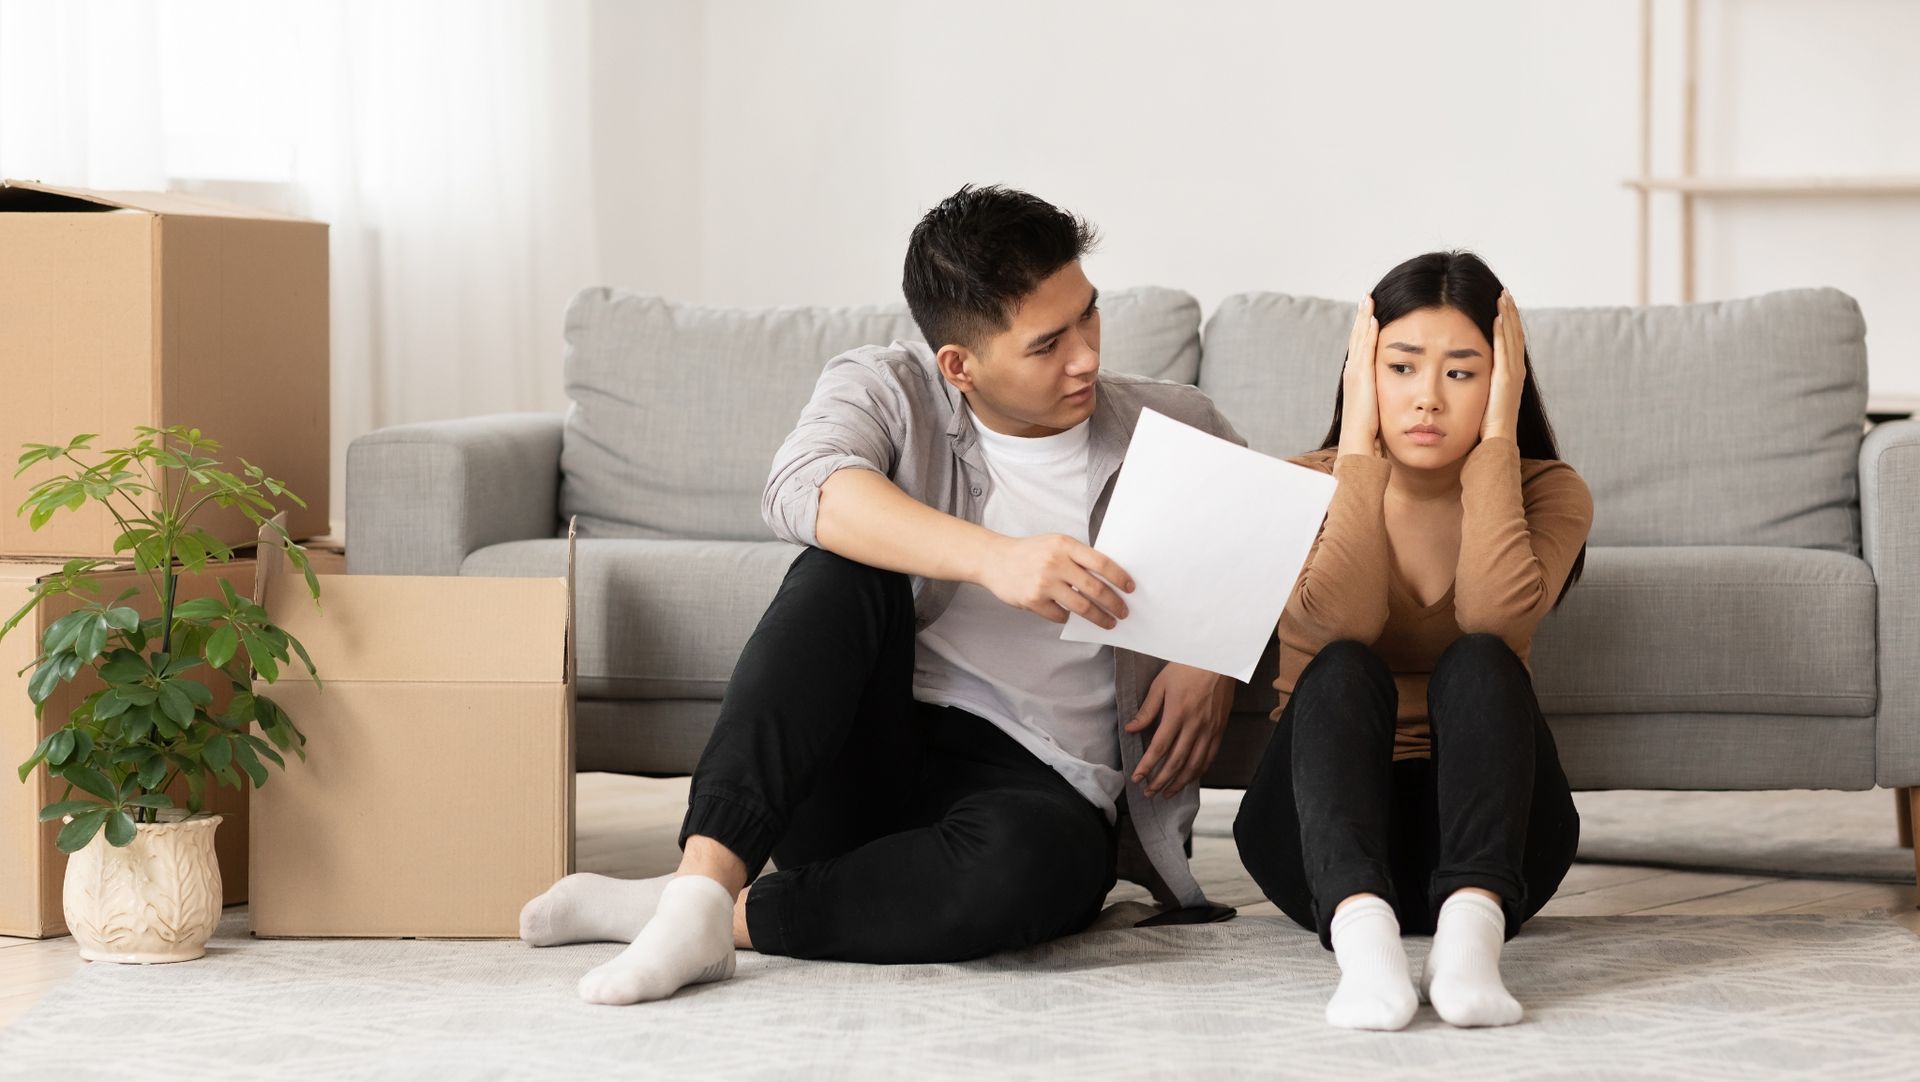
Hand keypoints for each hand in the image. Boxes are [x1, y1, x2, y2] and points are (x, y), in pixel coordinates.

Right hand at [977, 533, 1132, 627]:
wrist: (994, 559)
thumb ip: (1078, 557)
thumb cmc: (1030, 552)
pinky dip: (1068, 617)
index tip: (1130, 588)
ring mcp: (1043, 583)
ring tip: (1108, 622)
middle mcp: (1055, 563)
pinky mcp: (1033, 600)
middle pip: (1095, 589)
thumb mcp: (1055, 544)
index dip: (1119, 577)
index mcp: (1065, 545)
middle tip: (1123, 612)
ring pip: (1081, 606)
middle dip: (1114, 604)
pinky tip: (1070, 614)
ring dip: (1099, 618)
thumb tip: (1109, 580)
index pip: (1101, 563)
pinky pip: (1061, 615)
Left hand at [1125, 662, 1235, 797]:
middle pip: (1176, 761)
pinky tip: (1189, 779)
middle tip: (1148, 793)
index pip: (1159, 747)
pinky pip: (1210, 757)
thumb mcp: (1161, 684)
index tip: (1136, 778)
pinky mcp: (1220, 730)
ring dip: (1179, 782)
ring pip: (1195, 764)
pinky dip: (1198, 772)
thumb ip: (1147, 710)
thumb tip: (1131, 729)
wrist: (1219, 661)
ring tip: (1167, 793)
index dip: (1147, 766)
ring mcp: (1210, 730)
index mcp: (1177, 714)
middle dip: (1161, 781)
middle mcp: (1195, 726)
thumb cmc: (1187, 668)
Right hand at [1338, 295, 1381, 459]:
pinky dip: (1368, 331)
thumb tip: (1396, 394)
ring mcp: (1354, 373)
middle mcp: (1352, 372)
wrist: (1358, 444)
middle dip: (1361, 317)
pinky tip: (1374, 317)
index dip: (1363, 330)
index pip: (1360, 348)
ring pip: (1359, 338)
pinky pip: (1365, 348)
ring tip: (1368, 299)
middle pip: (1356, 338)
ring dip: (1364, 317)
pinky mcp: (1361, 376)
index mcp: (1356, 379)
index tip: (1369, 313)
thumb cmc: (1369, 434)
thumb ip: (1381, 397)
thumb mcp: (1376, 409)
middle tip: (1366, 298)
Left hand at [1483, 289, 1526, 441]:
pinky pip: (1504, 351)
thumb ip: (1478, 381)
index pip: (1510, 340)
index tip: (1500, 303)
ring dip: (1507, 316)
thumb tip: (1463, 372)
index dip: (1507, 321)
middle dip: (1509, 312)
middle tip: (1504, 292)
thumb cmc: (1485, 425)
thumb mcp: (1482, 397)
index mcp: (1510, 374)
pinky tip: (1496, 317)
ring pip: (1512, 338)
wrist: (1496, 442)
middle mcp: (1515, 371)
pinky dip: (1501, 333)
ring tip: (1502, 296)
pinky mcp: (1506, 379)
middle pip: (1514, 334)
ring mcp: (1512, 374)